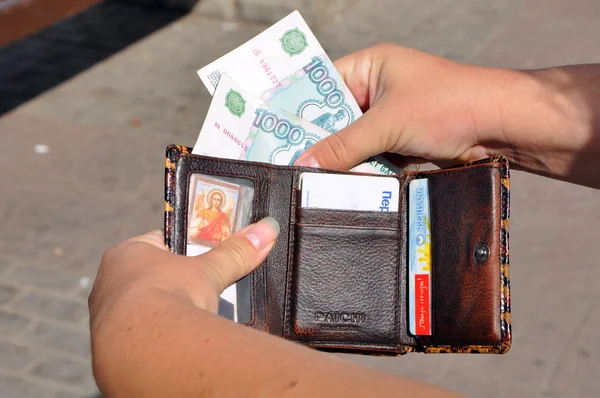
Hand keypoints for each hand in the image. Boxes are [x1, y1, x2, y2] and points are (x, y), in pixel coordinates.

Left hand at [89, 217, 279, 328]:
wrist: (146, 347)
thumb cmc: (169, 295)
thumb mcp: (210, 270)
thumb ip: (236, 252)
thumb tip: (266, 229)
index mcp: (125, 254)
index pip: (158, 244)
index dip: (182, 249)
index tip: (201, 256)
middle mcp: (108, 282)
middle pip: (151, 277)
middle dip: (176, 284)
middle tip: (201, 290)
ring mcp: (105, 316)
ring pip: (145, 307)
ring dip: (167, 310)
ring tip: (193, 316)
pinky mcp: (110, 345)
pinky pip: (142, 333)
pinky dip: (159, 334)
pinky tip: (177, 338)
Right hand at [294, 43, 511, 169]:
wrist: (500, 129)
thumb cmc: (447, 105)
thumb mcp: (388, 123)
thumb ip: (344, 146)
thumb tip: (304, 164)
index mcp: (370, 68)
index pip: (321, 86)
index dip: (298, 108)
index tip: (272, 133)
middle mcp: (376, 92)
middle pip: (333, 119)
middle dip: (317, 142)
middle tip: (287, 163)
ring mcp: (388, 121)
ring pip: (350, 144)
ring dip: (339, 161)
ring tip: (308, 180)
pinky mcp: (400, 146)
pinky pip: (369, 160)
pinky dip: (359, 172)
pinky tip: (340, 186)